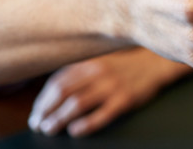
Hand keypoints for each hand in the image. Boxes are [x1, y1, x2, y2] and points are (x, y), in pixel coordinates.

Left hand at [28, 49, 189, 136]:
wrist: (156, 63)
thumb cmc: (126, 65)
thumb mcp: (101, 61)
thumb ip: (80, 71)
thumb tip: (53, 91)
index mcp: (90, 62)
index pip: (58, 81)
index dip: (42, 99)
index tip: (36, 112)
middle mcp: (98, 72)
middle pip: (62, 93)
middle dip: (46, 111)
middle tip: (38, 124)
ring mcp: (112, 86)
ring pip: (77, 104)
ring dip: (59, 119)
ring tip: (50, 129)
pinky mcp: (125, 100)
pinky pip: (101, 115)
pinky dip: (85, 124)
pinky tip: (75, 131)